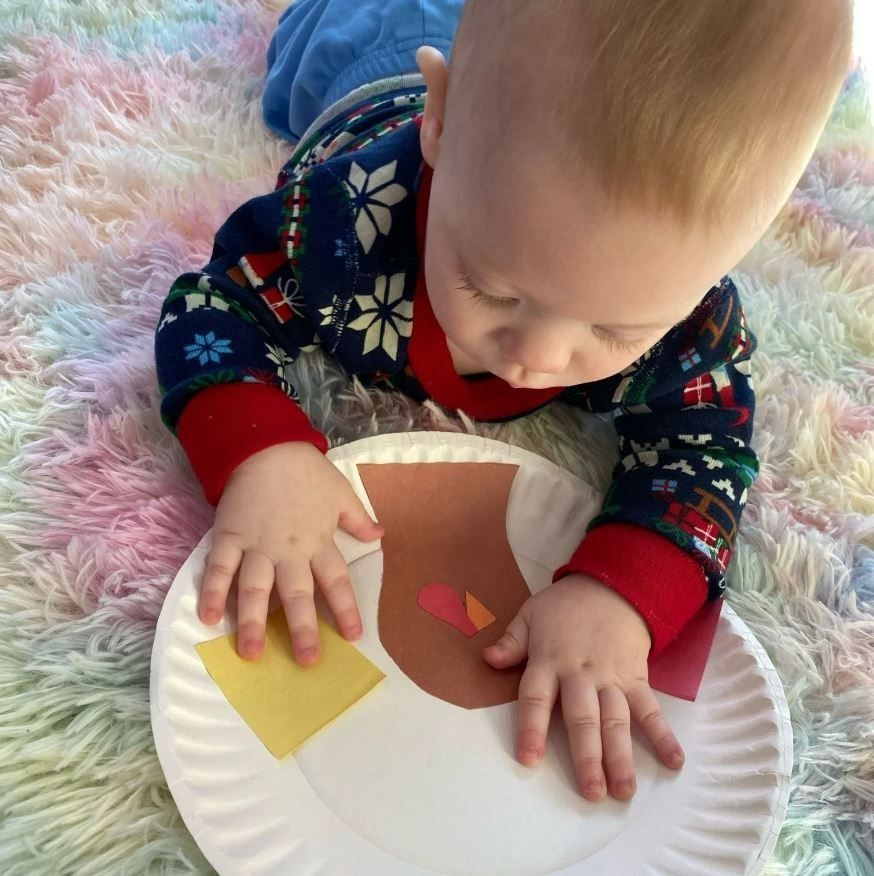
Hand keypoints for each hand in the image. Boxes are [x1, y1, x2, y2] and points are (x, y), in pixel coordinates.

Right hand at [198, 442, 382, 663]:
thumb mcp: (341, 493)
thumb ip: (359, 519)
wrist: (266, 445)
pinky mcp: (229, 536)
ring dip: (252, 622)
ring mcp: (257, 544)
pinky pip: (220, 567)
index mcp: (319, 541)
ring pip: (255, 588)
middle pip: (297, 595)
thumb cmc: (307, 472)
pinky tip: (208, 618)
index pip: (336, 581)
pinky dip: (213, 592)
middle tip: (306, 661)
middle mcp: (289, 550)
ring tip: (251, 653)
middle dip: (302, 629)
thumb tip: (381, 535)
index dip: (346, 609)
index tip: (354, 637)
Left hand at [483, 573, 684, 800]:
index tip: (529, 760)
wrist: (612, 584)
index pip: (536, 697)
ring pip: (616, 719)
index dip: (531, 728)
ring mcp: (611, 677)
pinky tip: (674, 761)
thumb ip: (512, 640)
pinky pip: (650, 708)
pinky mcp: (637, 678)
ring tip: (624, 791)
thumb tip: (488, 659)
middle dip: (587, 756)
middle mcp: (580, 673)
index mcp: (549, 660)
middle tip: (591, 793)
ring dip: (621, 756)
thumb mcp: (531, 614)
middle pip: (583, 717)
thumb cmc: (565, 605)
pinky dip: (663, 734)